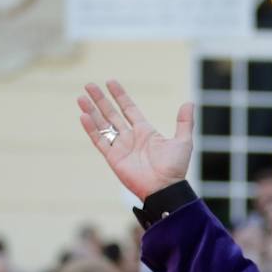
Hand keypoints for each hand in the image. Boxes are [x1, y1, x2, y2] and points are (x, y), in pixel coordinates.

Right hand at [78, 80, 193, 200]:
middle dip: (100, 100)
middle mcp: (130, 138)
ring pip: (102, 125)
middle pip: (111, 114)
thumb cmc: (175, 168)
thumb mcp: (183, 142)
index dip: (120, 96)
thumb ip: (184, 122)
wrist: (165, 188)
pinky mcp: (113, 159)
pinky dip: (91, 129)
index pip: (129, 109)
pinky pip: (99, 141)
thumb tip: (190, 103)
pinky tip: (83, 116)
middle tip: (89, 85)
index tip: (110, 82)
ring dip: (91, 111)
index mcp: (145, 132)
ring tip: (81, 97)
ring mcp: (120, 148)